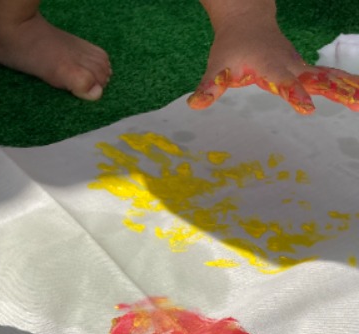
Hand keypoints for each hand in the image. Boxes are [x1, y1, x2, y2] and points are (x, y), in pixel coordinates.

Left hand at [187, 18, 358, 113]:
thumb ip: (210, 86)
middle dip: (337, 90)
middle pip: (317, 79)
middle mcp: (290, 65)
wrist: (247, 22)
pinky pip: (327, 77)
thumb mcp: (217, 67)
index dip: (294, 94)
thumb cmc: (232, 47)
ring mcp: (300, 65)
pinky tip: (356, 96)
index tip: (307, 108)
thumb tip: (195, 105)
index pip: (284, 82)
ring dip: (347, 88)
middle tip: (357, 103)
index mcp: (271, 66)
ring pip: (327, 76)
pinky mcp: (303, 67)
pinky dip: (343, 85)